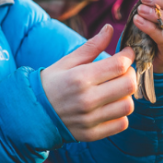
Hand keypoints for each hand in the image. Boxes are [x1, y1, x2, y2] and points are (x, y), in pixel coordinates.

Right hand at [40, 25, 137, 141]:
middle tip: (122, 71)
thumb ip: (91, 46)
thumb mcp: (67, 61)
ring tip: (115, 90)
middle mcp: (87, 100)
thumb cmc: (51, 83)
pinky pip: (121, 123)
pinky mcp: (92, 134)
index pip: (119, 65)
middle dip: (130, 74)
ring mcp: (90, 119)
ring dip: (126, 95)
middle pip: (128, 85)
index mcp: (80, 78)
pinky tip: (110, 106)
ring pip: (128, 106)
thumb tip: (109, 28)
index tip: (127, 53)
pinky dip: (120, 114)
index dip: (128, 56)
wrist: (32, 113)